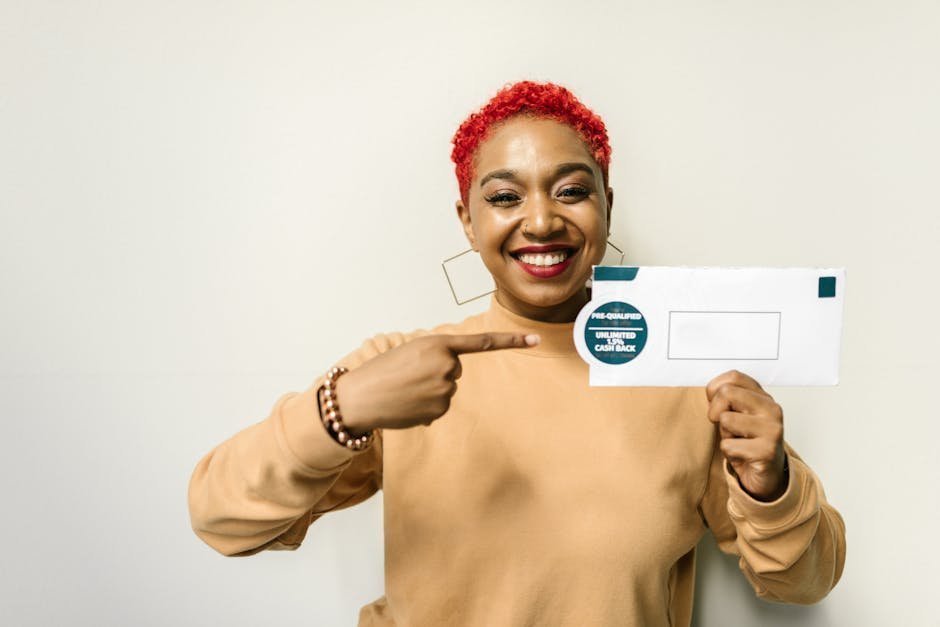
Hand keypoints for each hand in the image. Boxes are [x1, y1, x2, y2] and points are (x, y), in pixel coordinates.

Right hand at [334, 332, 538, 432]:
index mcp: (439, 344)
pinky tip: (406, 405)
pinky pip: (439, 407)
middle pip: (455, 370)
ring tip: (404, 390)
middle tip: (409, 375)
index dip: (512, 340)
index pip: (483, 342)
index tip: (536, 339)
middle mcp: (447, 366)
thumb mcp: (410, 351)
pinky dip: (425, 407)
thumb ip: (435, 357)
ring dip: (429, 391)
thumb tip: (449, 381)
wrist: (359, 397)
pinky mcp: (439, 410)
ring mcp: (444, 390)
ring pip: (447, 390)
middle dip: (436, 373)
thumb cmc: (381, 371)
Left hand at [706, 370, 787, 501]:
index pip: (733, 376)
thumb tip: (710, 390)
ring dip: (724, 435)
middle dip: (715, 411)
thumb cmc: (747, 442)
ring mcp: (772, 429)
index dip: (715, 389)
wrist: (766, 475)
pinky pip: (728, 445)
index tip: (716, 404)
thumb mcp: (736, 415)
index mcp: (763, 397)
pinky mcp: (767, 451)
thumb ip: (726, 398)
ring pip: (726, 419)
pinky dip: (728, 452)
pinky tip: (742, 455)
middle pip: (726, 393)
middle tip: (724, 427)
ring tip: (738, 442)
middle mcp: (771, 409)